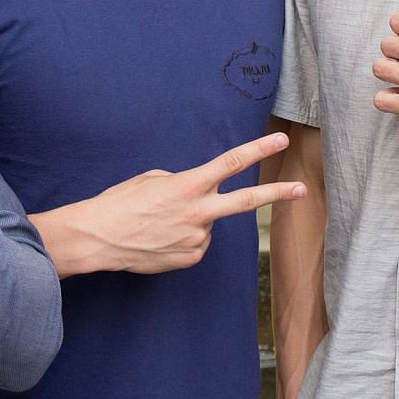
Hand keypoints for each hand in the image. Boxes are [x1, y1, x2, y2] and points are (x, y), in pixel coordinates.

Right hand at [45, 132, 299, 274]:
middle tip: (301, 189)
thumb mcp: (152, 179)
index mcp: (188, 185)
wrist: (98, 238)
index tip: (280, 140)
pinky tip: (161, 237)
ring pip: (208, 223)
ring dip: (194, 219)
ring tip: (161, 222)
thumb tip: (199, 196)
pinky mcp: (190, 258)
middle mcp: (197, 212)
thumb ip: (183, 183)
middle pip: (246, 201)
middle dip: (276, 193)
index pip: (230, 163)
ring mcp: (196, 238)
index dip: (258, 150)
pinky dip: (184, 238)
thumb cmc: (120, 202)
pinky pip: (197, 243)